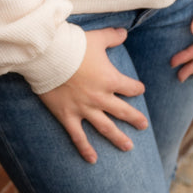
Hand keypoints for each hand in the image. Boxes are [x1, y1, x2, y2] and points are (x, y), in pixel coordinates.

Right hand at [39, 28, 146, 162]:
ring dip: (118, 138)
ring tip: (129, 147)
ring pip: (105, 127)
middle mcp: (100, 97)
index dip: (136, 88)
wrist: (49, 56)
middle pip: (122, 110)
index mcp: (110, 79)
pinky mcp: (68, 116)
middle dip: (135, 118)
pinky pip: (79, 137)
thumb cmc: (74, 45)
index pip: (130, 87)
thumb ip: (113, 36)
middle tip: (144, 125)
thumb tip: (125, 32)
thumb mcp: (97, 38)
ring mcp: (84, 109)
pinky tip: (93, 159)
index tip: (140, 90)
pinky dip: (86, 149)